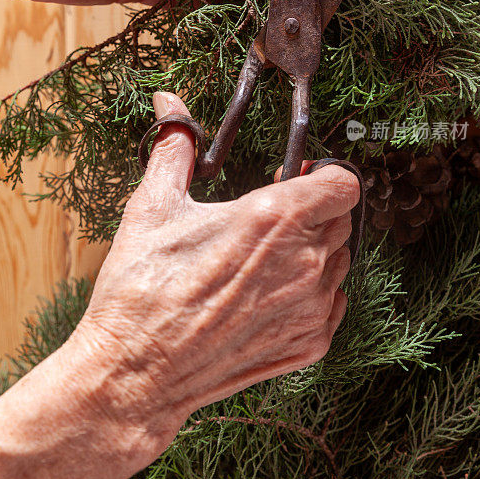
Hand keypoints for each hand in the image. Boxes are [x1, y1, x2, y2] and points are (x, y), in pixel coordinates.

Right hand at [76, 90, 359, 448]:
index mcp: (273, 219)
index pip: (343, 182)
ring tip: (266, 260)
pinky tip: (270, 297)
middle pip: (342, 219)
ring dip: (315, 253)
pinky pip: (333, 306)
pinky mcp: (311, 346)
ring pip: (340, 262)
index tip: (296, 178)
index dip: (323, 174)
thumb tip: (169, 104)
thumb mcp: (154, 207)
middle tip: (270, 220)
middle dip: (315, 212)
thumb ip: (174, 147)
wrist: (136, 374)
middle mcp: (304, 263)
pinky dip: (313, 296)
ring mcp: (311, 309)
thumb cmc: (142, 291)